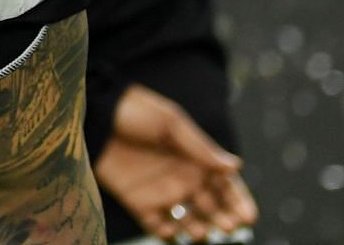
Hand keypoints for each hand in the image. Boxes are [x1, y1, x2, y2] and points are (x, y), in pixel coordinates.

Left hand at [93, 84, 256, 242]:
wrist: (95, 114)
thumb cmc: (135, 112)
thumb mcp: (170, 123)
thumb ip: (200, 148)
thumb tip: (235, 166)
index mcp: (195, 158)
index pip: (225, 185)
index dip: (239, 201)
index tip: (248, 216)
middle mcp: (182, 178)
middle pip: (212, 207)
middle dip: (224, 218)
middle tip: (230, 226)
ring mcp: (161, 192)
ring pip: (188, 220)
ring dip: (198, 229)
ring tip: (202, 231)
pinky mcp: (138, 201)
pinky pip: (157, 225)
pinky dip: (167, 233)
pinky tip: (173, 232)